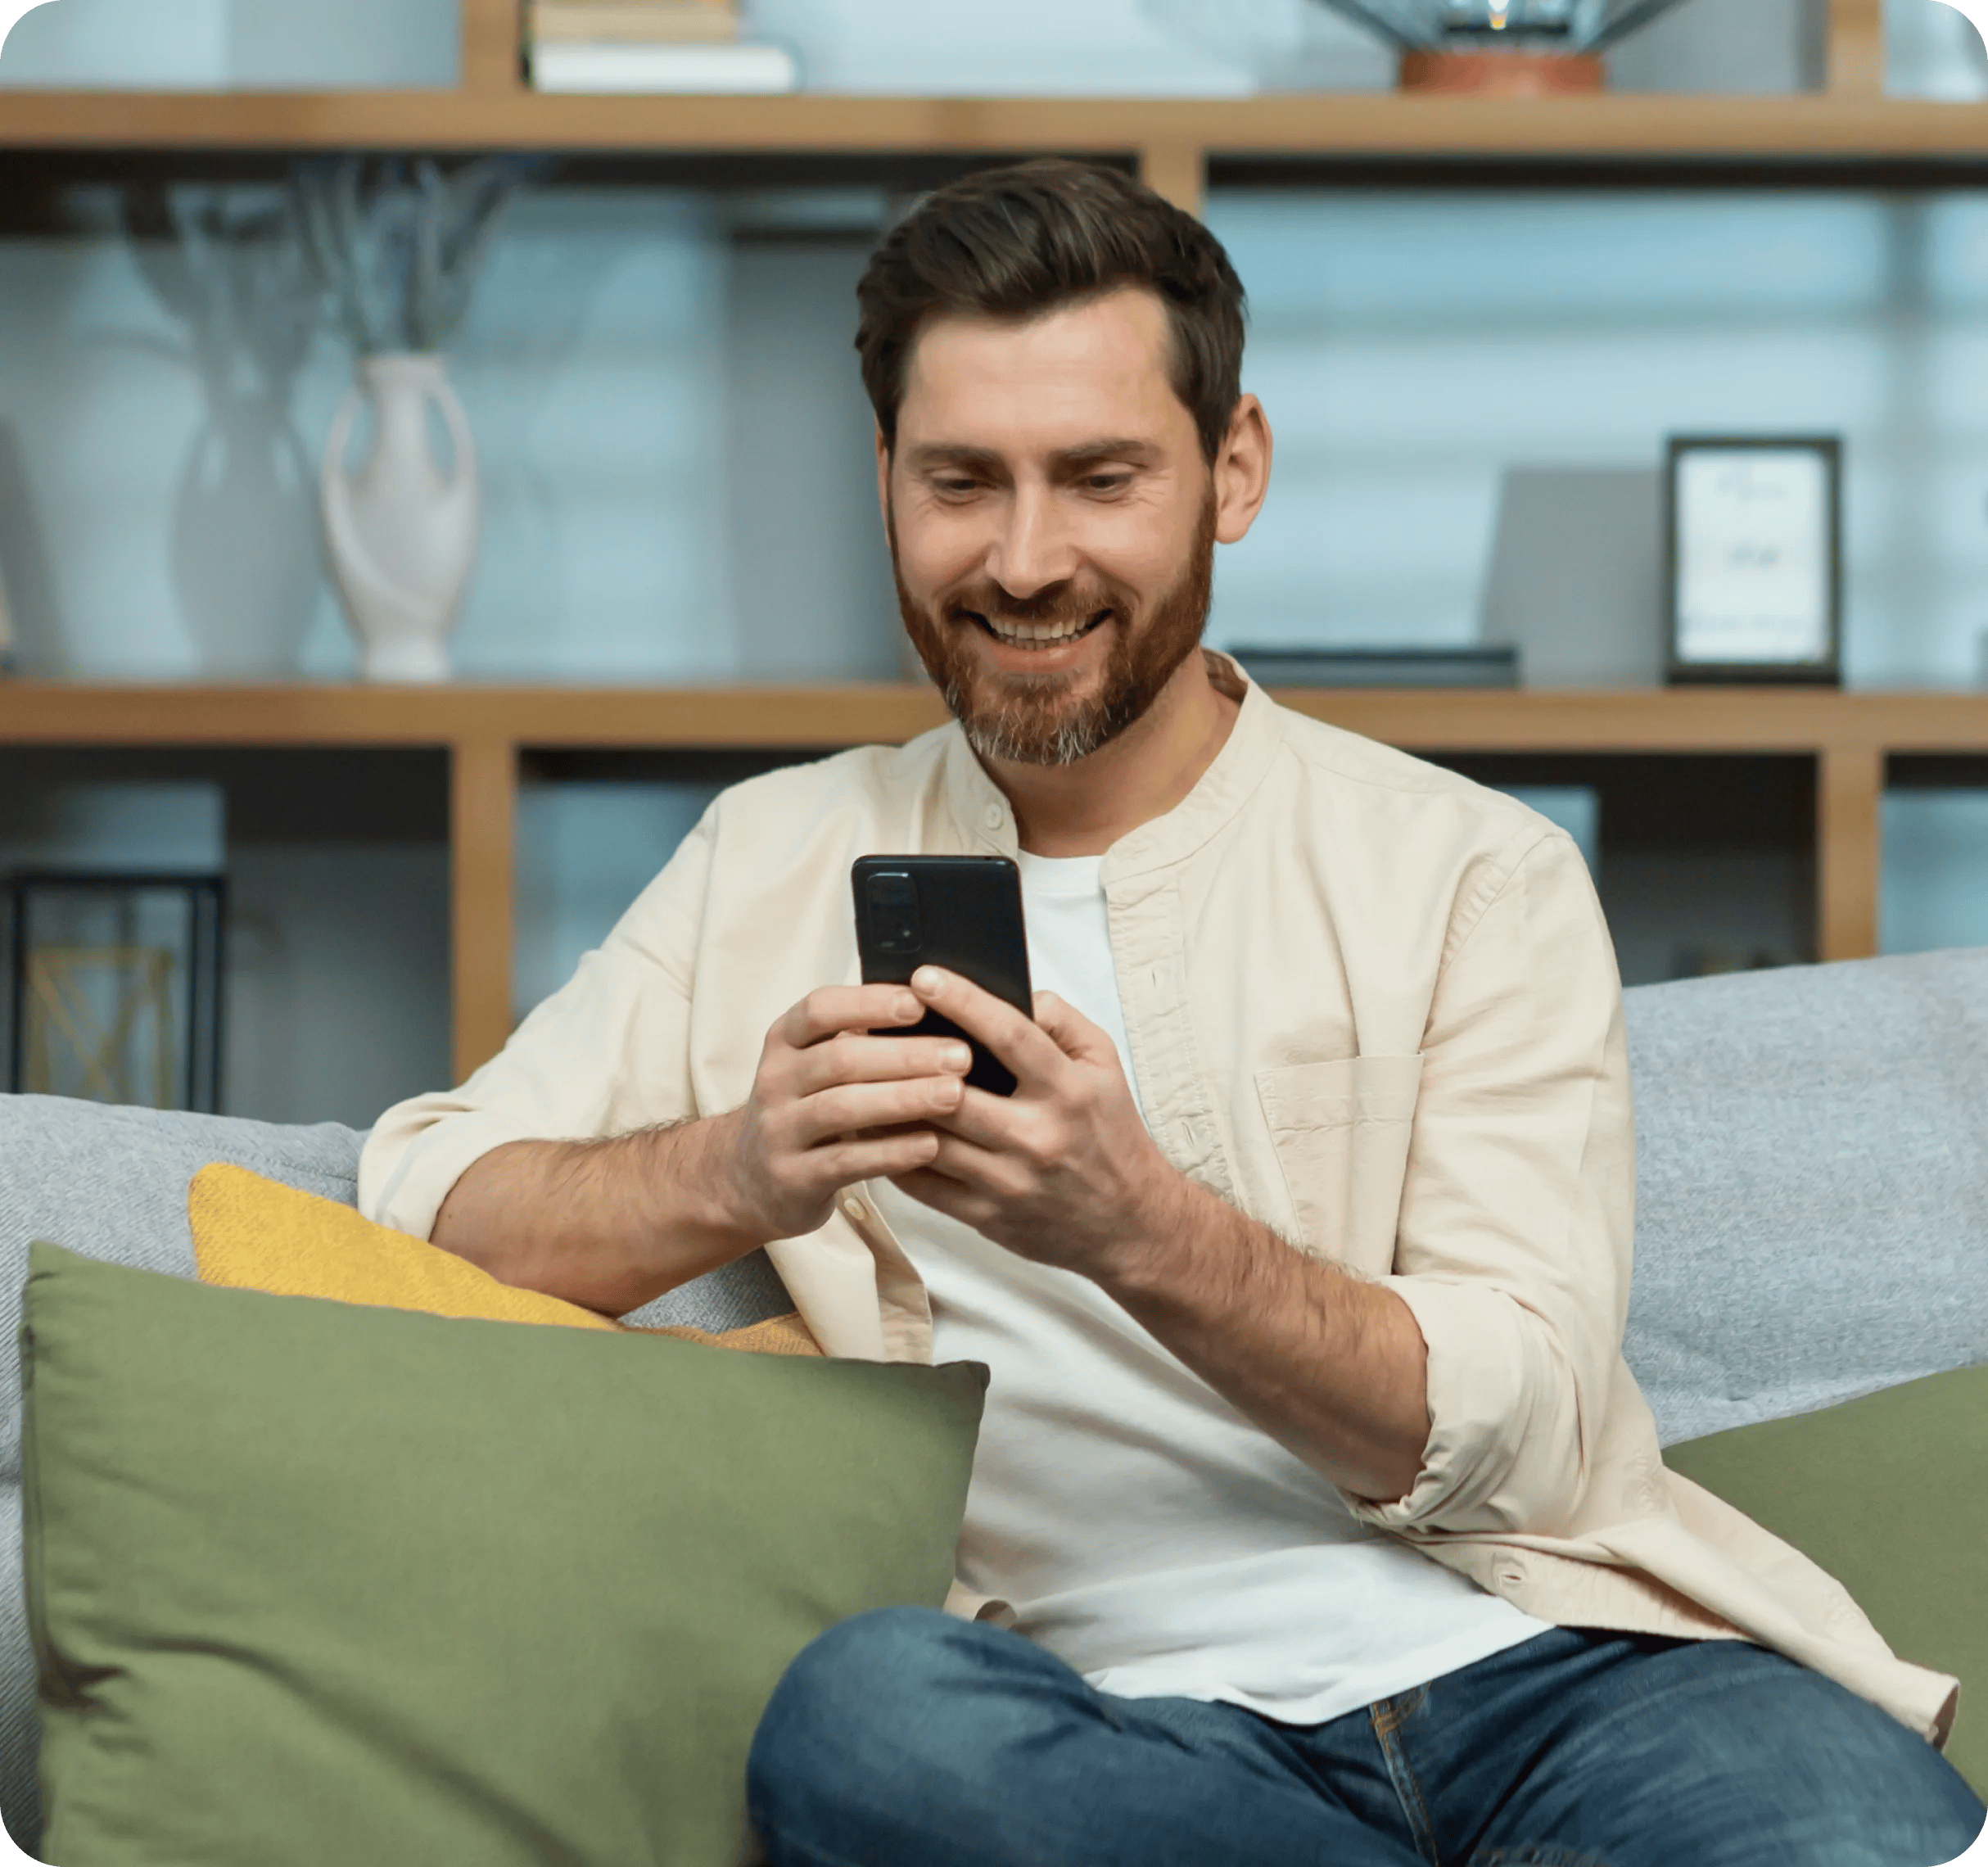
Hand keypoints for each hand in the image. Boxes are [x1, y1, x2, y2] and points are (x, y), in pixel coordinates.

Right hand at [711, 985, 971, 1243]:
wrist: (749, 1178)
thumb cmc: (804, 1108)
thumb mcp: (814, 1065)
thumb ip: (860, 1040)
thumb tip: (937, 1010)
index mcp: (784, 1041)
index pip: (820, 1009)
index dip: (870, 1003)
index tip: (921, 1002)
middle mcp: (775, 1081)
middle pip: (841, 1060)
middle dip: (907, 1055)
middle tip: (961, 1056)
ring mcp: (779, 1131)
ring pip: (843, 1108)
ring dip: (904, 1099)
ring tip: (955, 1094)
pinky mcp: (793, 1178)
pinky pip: (847, 1161)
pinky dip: (892, 1152)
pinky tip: (931, 1145)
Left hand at [889, 967, 1189, 1279]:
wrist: (1130, 1224)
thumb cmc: (1111, 1134)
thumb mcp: (1105, 1066)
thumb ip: (1063, 1021)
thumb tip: (1016, 992)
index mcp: (1068, 1090)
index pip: (1010, 1035)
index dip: (963, 1001)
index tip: (923, 975)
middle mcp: (1038, 1136)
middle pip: (953, 1091)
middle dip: (904, 1057)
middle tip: (864, 1025)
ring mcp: (1009, 1181)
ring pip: (928, 1139)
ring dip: (887, 1106)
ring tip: (855, 1073)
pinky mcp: (987, 1217)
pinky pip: (924, 1183)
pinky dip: (892, 1153)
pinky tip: (873, 1127)